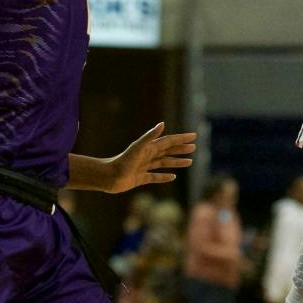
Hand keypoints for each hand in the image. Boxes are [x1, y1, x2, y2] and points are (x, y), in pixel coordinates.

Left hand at [73, 122, 197, 193]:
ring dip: (176, 162)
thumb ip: (150, 136)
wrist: (108, 177)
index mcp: (149, 148)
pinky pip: (156, 177)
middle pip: (168, 151)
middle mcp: (147, 156)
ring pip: (164, 163)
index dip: (181, 138)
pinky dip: (165, 177)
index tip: (194, 136)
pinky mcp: (141, 178)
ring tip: (189, 162)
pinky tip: (173, 177)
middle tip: (194, 147)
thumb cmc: (122, 162)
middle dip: (181, 148)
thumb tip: (163, 124)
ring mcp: (144, 167)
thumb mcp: (137, 147)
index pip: (169, 141)